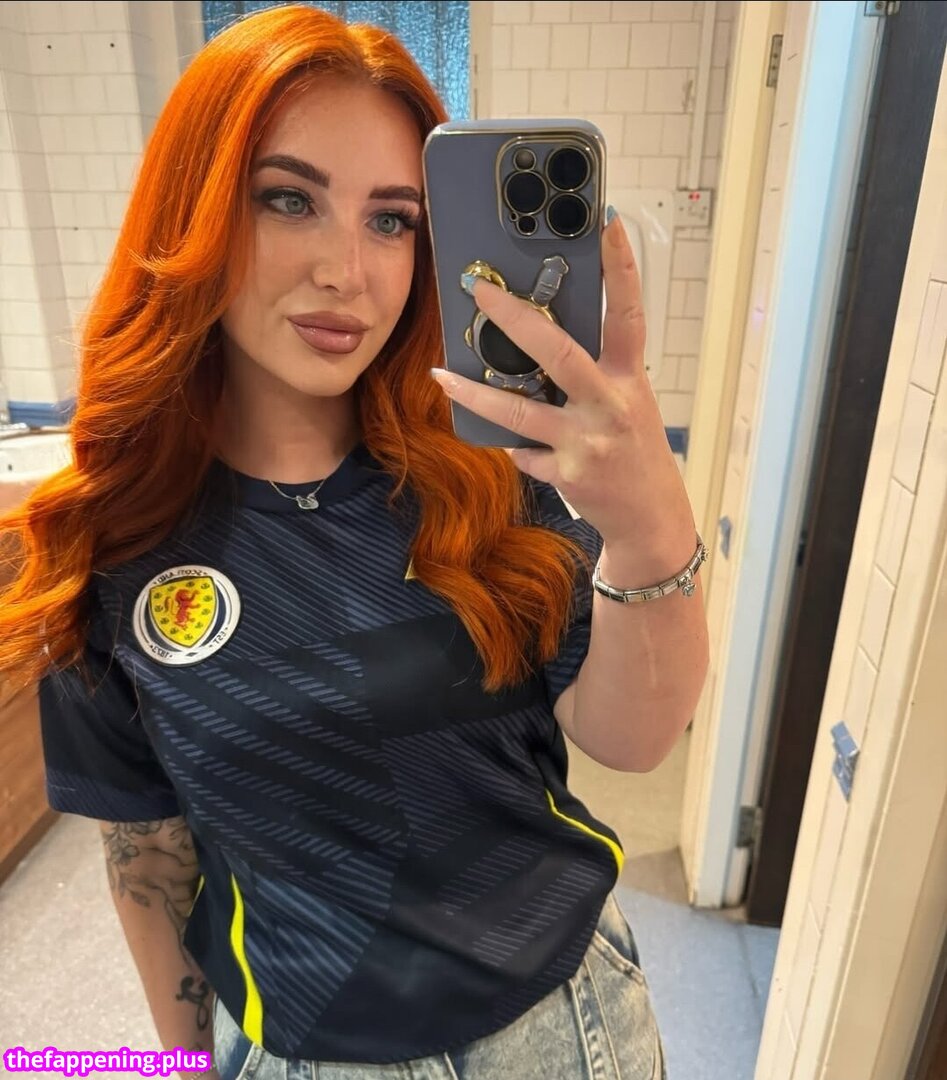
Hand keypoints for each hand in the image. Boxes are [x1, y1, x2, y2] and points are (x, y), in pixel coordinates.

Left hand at [431, 212, 695, 575]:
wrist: (650, 518)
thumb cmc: (633, 450)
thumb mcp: (627, 403)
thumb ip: (594, 373)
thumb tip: (538, 342)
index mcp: (630, 379)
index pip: (629, 314)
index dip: (622, 268)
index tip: (607, 223)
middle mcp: (610, 406)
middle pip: (557, 352)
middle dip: (514, 318)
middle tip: (480, 291)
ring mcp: (585, 442)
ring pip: (517, 411)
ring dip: (474, 392)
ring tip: (441, 376)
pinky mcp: (565, 474)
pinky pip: (521, 452)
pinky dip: (512, 446)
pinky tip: (511, 444)